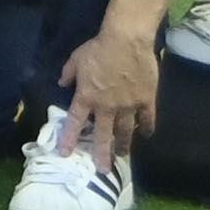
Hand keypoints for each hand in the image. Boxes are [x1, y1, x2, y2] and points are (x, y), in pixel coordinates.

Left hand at [58, 22, 159, 155]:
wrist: (127, 40)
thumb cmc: (99, 48)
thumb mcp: (76, 59)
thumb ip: (68, 74)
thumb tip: (62, 83)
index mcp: (86, 97)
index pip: (75, 123)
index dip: (69, 139)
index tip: (65, 154)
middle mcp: (106, 107)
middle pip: (103, 136)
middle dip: (102, 154)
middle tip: (103, 169)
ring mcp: (128, 105)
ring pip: (125, 131)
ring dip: (124, 144)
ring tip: (123, 155)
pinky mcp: (146, 100)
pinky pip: (147, 119)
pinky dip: (146, 127)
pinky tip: (146, 134)